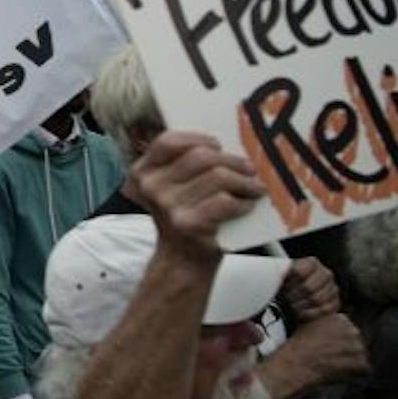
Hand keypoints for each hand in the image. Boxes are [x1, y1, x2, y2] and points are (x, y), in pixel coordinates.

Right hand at [128, 131, 261, 260]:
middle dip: (233, 161)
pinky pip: (225, 201)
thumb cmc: (184, 216)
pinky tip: (246, 205)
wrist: (181, 259)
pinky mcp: (188, 223)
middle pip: (201, 156)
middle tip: (249, 169)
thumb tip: (226, 146)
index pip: (168, 141)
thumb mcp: (172, 187)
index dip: (198, 139)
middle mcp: (151, 187)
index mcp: (143, 172)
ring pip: (218, 177)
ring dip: (244, 182)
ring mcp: (168, 206)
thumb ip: (184, 165)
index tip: (218, 146)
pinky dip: (243, 202)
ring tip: (254, 188)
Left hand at [279, 257, 339, 322]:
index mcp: (312, 263)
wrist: (297, 295)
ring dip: (301, 305)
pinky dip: (310, 313)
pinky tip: (301, 313)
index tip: (282, 287)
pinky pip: (324, 310)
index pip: (298, 272)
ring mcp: (332, 288)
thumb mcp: (283, 274)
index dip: (288, 282)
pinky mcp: (335, 302)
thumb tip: (272, 276)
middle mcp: (325, 274)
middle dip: (294, 296)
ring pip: (316, 299)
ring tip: (291, 306)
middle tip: (286, 299)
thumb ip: (280, 272)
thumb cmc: (288, 283)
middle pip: (308, 288)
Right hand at [287, 312, 367, 387]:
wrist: (297, 363)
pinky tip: (338, 373)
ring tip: (333, 366)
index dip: (338, 341)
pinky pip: (363, 370)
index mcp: (341, 319)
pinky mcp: (361, 363)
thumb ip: (325, 322)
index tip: (329, 348)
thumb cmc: (298, 346)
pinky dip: (354, 374)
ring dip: (350, 363)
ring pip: (360, 357)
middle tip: (331, 358)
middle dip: (347, 351)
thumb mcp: (307, 324)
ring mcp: (359, 347)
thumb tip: (330, 326)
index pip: (348, 331)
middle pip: (356, 343)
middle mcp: (353, 330)